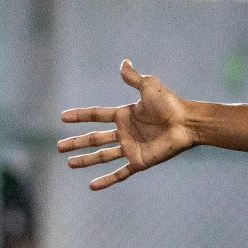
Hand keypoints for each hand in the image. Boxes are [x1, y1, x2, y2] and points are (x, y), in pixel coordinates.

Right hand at [57, 60, 195, 190]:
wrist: (187, 123)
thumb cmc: (170, 104)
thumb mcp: (148, 87)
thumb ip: (133, 78)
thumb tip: (124, 62)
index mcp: (125, 115)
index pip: (96, 115)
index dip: (80, 116)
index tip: (63, 117)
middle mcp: (126, 132)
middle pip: (95, 138)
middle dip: (77, 143)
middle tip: (59, 147)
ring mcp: (132, 148)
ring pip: (103, 156)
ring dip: (86, 160)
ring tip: (69, 163)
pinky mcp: (140, 161)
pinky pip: (120, 173)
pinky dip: (107, 180)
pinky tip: (92, 186)